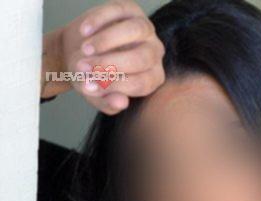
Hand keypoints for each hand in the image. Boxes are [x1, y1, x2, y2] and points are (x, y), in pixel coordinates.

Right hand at [42, 0, 165, 113]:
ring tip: (84, 50)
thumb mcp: (97, 94)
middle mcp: (154, 53)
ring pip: (136, 30)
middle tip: (84, 67)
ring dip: (107, 40)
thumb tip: (121, 103)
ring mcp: (145, 29)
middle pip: (142, 58)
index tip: (89, 86)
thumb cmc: (92, 76)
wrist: (78, 50)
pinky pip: (119, 10)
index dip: (116, 85)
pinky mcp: (130, 9)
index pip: (142, 83)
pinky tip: (83, 31)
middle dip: (111, 63)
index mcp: (151, 78)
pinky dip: (99, 21)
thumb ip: (108, 103)